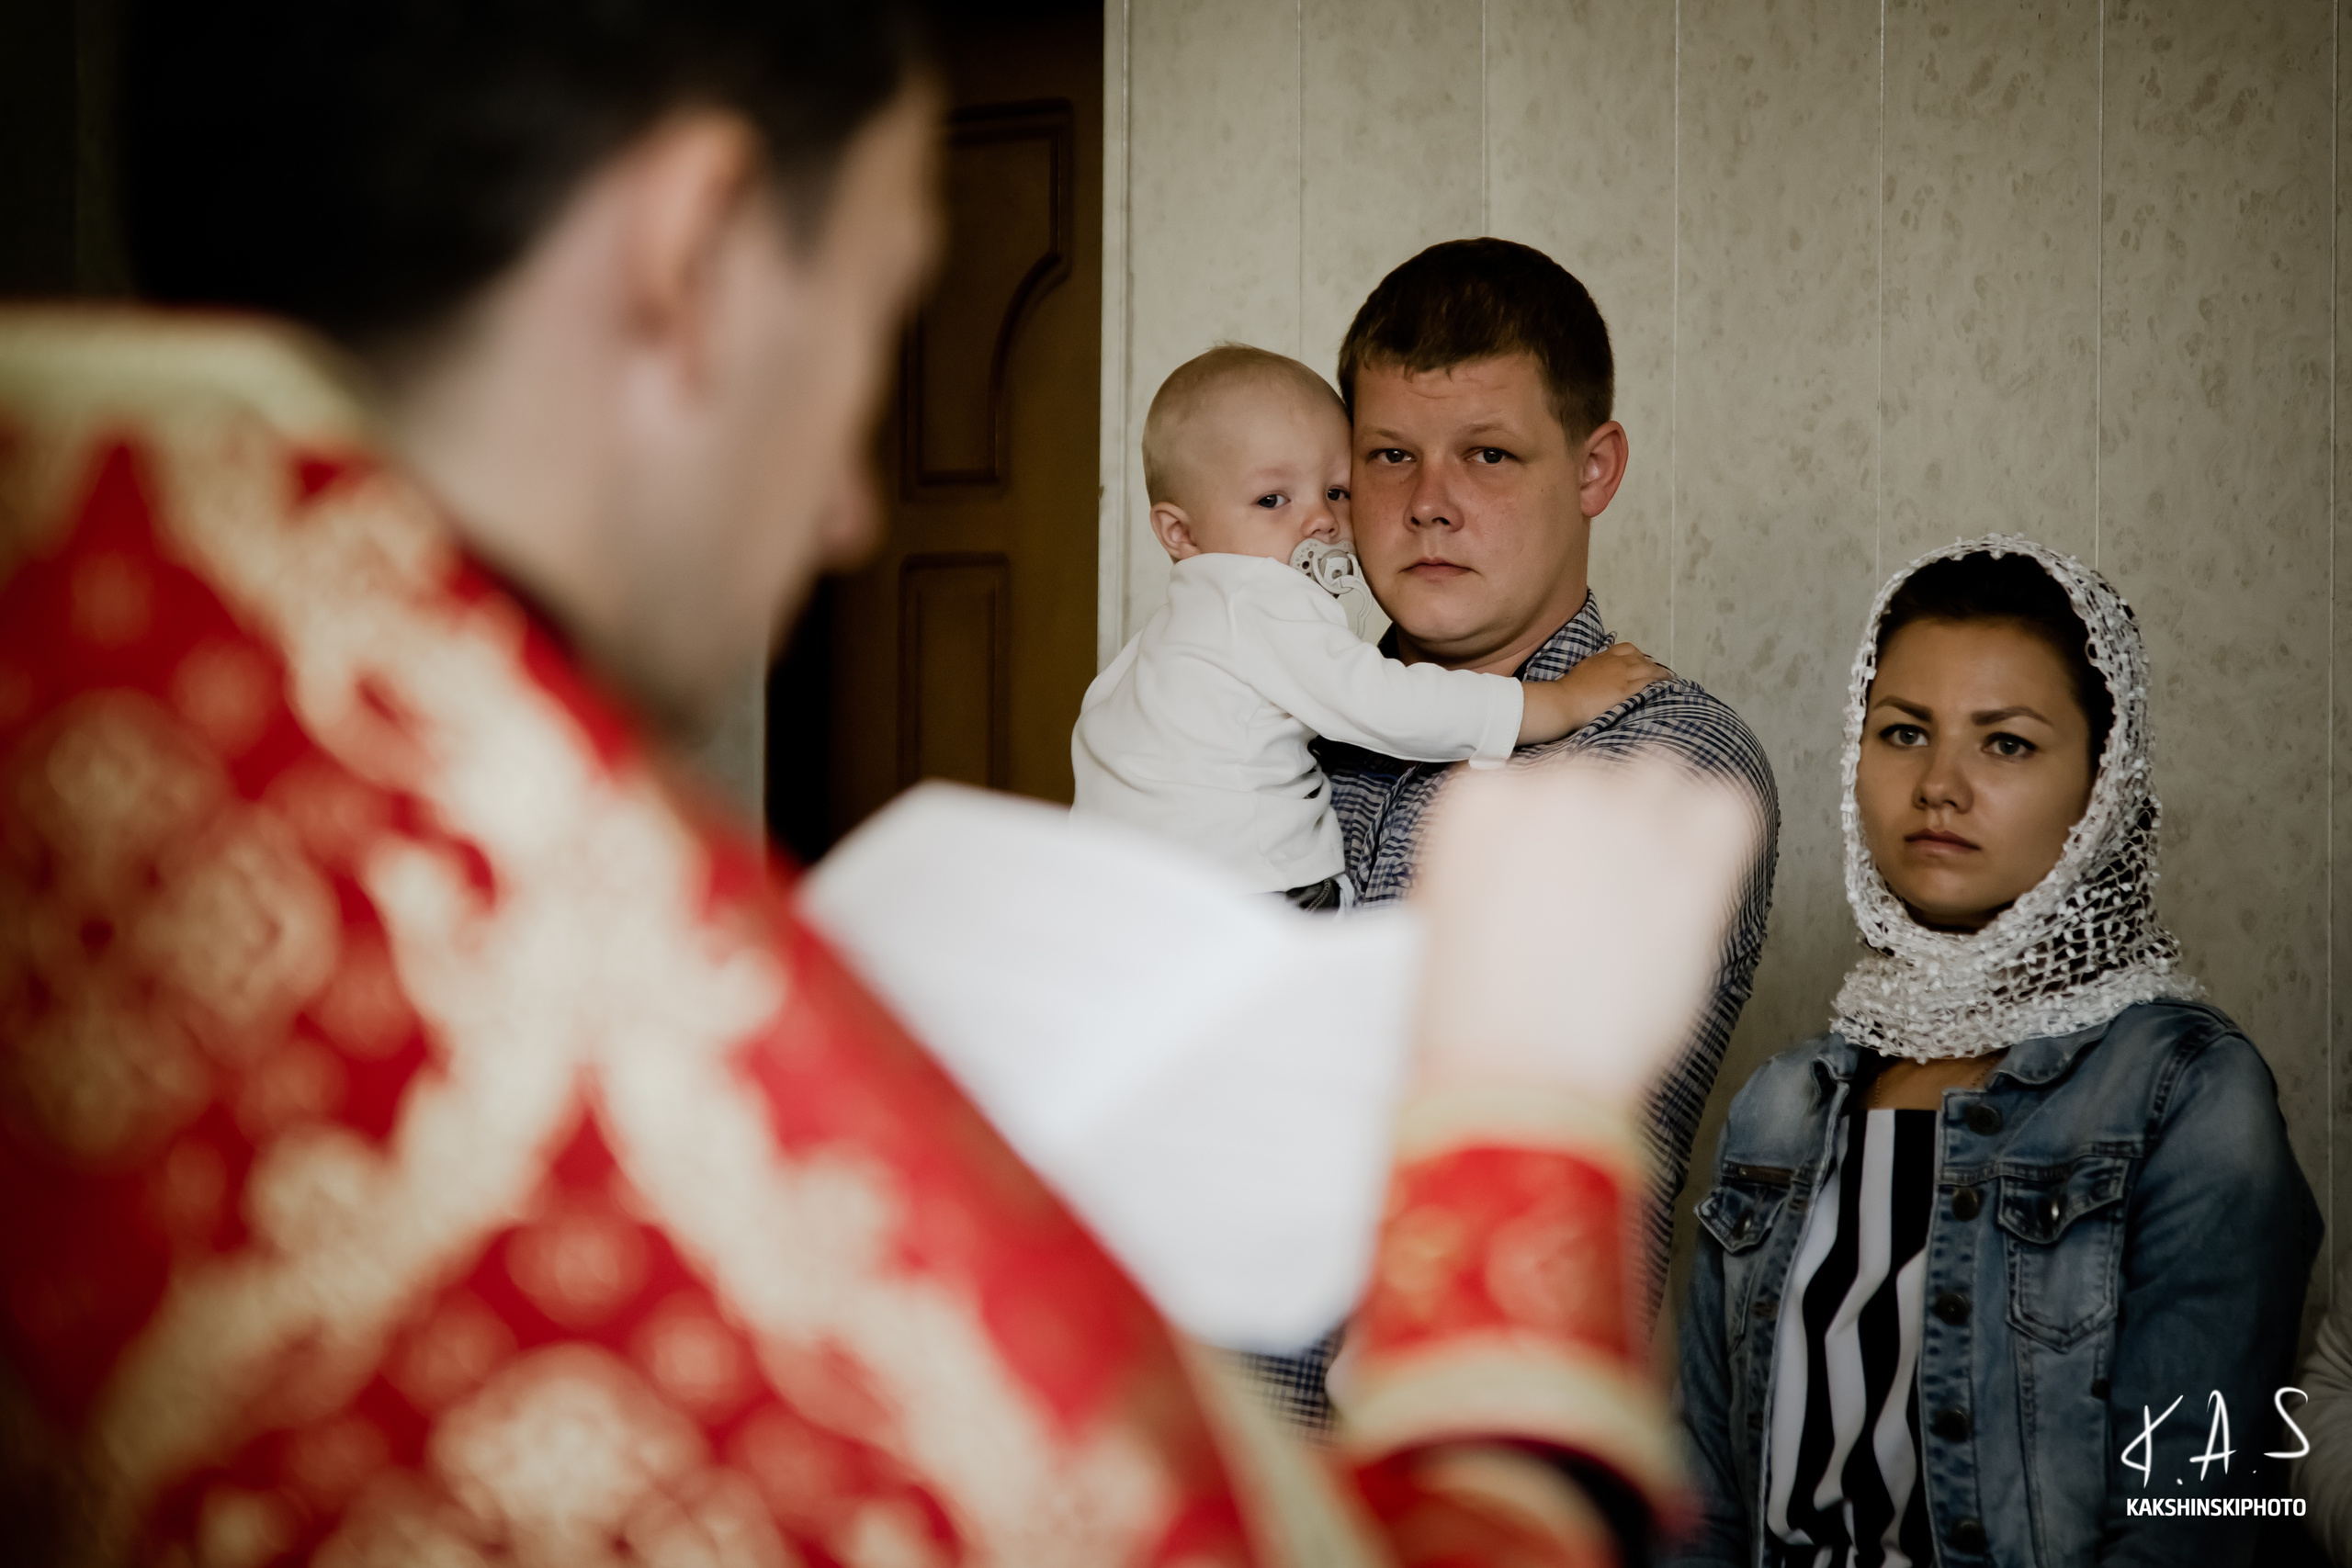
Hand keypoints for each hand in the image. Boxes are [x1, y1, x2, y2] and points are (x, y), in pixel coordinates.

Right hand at [1407, 753, 1759, 1111]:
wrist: (1519, 1076)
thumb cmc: (1477, 1022)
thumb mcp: (1447, 922)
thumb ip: (1496, 869)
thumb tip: (1534, 869)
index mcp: (1480, 802)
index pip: (1530, 783)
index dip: (1544, 840)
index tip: (1548, 882)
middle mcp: (1553, 790)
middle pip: (1600, 777)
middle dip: (1604, 830)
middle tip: (1601, 899)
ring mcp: (1626, 817)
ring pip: (1664, 778)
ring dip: (1660, 822)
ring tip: (1650, 887)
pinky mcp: (1691, 858)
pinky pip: (1727, 808)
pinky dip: (1718, 835)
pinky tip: (1699, 876)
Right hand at [1516, 642, 1671, 743]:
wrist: (1563, 701)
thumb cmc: (1565, 694)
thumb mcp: (1579, 675)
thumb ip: (1591, 673)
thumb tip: (1594, 679)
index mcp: (1600, 659)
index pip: (1624, 649)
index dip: (1635, 655)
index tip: (1640, 662)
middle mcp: (1613, 662)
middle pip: (1638, 657)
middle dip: (1649, 663)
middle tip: (1656, 672)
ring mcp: (1621, 674)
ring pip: (1648, 668)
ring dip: (1660, 672)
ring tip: (1667, 678)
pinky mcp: (1626, 688)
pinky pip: (1648, 681)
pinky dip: (1659, 681)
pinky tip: (1666, 685)